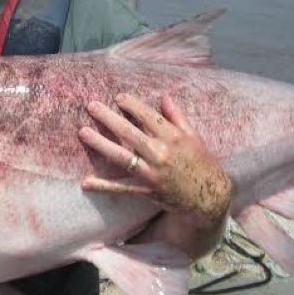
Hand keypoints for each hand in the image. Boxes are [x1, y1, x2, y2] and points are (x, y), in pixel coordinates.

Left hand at [78, 93, 231, 228]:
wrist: (210, 197)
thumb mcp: (194, 137)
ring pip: (122, 156)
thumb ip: (177, 117)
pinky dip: (104, 186)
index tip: (118, 97)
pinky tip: (87, 182)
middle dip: (109, 118)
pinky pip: (122, 189)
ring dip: (101, 144)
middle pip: (130, 132)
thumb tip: (164, 97)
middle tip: (91, 106)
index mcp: (174, 137)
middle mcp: (161, 153)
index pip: (148, 116)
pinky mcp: (148, 191)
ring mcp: (153, 173)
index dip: (131, 105)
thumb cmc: (203, 164)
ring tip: (83, 132)